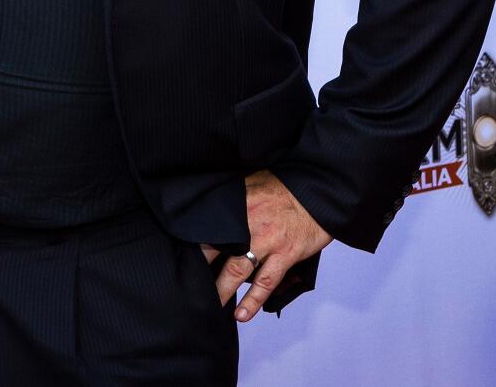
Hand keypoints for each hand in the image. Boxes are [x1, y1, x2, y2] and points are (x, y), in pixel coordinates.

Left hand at [199, 171, 330, 322]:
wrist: (319, 193)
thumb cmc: (286, 185)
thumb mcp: (254, 180)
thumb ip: (233, 193)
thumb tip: (212, 201)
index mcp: (238, 204)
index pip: (208, 224)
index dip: (190, 238)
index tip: (177, 252)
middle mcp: (248, 224)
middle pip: (216, 248)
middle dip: (199, 267)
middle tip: (185, 283)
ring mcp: (267, 241)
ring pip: (237, 270)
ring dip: (222, 290)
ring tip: (209, 305)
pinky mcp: (285, 255)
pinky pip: (265, 282)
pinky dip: (252, 301)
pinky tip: (241, 315)